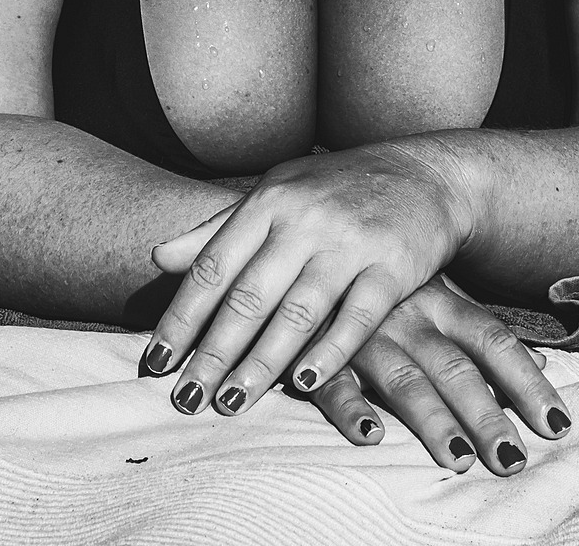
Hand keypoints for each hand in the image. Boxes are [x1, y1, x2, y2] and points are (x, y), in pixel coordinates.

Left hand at [145, 141, 475, 417]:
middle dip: (212, 355)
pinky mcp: (393, 265)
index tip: (154, 364)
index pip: (212, 267)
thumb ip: (220, 228)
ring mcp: (350, 241)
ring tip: (231, 404)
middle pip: (248, 297)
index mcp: (269, 200)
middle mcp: (305, 218)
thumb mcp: (277, 193)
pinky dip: (328, 354)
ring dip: (261, 365)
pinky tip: (302, 386)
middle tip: (185, 400)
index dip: (180, 319)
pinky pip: (356, 319)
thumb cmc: (337, 190)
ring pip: (297, 313)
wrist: (424, 174)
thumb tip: (159, 257)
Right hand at [312, 278, 570, 474]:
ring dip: (432, 420)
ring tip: (460, 458)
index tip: (557, 424)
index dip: (526, 383)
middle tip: (512, 459)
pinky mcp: (319, 352)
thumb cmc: (389, 278)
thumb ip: (482, 330)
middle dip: (486, 415)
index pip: (494, 343)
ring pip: (404, 379)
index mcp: (441, 302)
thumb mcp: (439, 291)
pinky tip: (369, 436)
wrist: (317, 235)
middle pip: (455, 369)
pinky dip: (351, 408)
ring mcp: (365, 335)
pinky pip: (334, 382)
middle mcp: (409, 317)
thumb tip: (543, 360)